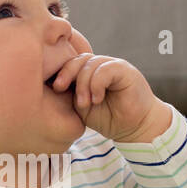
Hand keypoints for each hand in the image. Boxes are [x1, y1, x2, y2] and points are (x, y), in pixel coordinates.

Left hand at [48, 30, 163, 141]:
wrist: (134, 127)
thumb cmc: (108, 118)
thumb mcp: (82, 106)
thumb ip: (71, 93)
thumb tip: (52, 85)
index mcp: (89, 73)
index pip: (71, 63)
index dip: (60, 72)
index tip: (54, 88)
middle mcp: (100, 66)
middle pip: (78, 59)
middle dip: (66, 73)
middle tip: (60, 89)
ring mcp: (113, 66)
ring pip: (90, 64)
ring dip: (83, 84)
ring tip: (84, 103)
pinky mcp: (125, 70)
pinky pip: (105, 69)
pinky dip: (96, 84)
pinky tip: (96, 99)